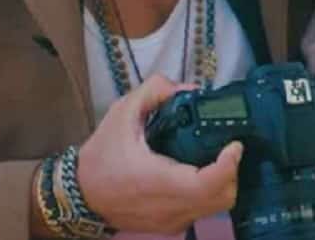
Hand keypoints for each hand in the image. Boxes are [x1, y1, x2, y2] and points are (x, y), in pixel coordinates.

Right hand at [77, 75, 243, 233]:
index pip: (207, 183)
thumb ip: (155, 92)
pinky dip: (211, 194)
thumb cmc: (101, 156)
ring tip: (218, 159)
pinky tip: (202, 174)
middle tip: (227, 148)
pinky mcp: (170, 226)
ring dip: (224, 183)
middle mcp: (168, 206)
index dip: (228, 165)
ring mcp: (171, 221)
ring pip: (216, 208)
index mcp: (157, 179)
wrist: (80, 194)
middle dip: (232, 171)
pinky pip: (202, 212)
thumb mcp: (122, 113)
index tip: (234, 144)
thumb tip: (189, 89)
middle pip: (222, 197)